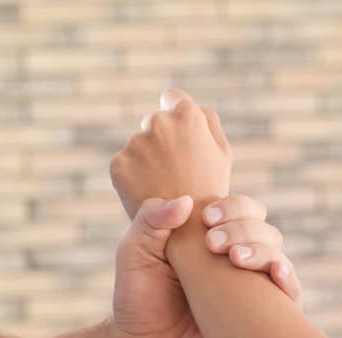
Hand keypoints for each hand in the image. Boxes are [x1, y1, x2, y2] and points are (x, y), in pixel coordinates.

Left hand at [110, 194, 300, 337]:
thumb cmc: (137, 303)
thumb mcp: (134, 254)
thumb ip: (151, 221)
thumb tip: (186, 201)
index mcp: (210, 239)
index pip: (238, 209)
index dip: (232, 207)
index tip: (207, 219)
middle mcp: (236, 260)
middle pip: (262, 228)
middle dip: (243, 229)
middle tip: (213, 244)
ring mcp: (250, 288)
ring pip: (277, 255)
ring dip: (263, 250)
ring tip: (236, 260)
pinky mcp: (261, 318)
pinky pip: (289, 295)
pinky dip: (288, 279)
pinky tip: (276, 275)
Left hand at [111, 88, 231, 217]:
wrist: (187, 234)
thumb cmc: (210, 191)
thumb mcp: (222, 153)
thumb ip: (207, 122)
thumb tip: (190, 106)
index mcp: (188, 116)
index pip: (172, 97)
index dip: (176, 111)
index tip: (179, 131)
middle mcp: (159, 124)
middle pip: (154, 120)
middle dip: (162, 138)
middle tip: (176, 168)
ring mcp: (136, 144)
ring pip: (139, 144)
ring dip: (147, 158)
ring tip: (164, 185)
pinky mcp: (119, 164)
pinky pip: (125, 163)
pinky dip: (133, 176)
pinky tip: (149, 192)